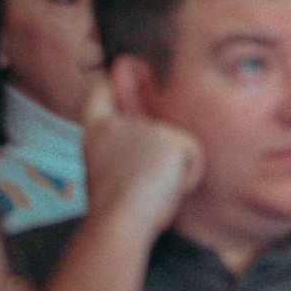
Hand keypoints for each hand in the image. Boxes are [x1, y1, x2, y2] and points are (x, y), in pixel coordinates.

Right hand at [78, 77, 204, 239]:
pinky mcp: (170, 136)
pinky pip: (193, 156)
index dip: (109, 85)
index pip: (98, 96)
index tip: (118, 70)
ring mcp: (145, 126)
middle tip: (143, 185)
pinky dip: (188, 176)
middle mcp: (119, 123)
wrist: (119, 220)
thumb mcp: (109, 170)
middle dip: (162, 156)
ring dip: (173, 170)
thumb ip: (124, 150)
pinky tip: (170, 187)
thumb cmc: (116, 208)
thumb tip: (147, 150)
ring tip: (153, 189)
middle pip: (156, 128)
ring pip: (176, 146)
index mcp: (97, 133)